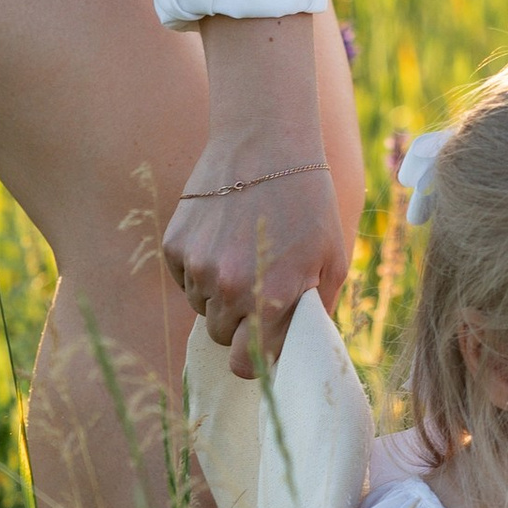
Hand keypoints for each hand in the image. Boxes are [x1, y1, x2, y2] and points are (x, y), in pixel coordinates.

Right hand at [165, 148, 346, 373]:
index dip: (256, 357)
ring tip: (244, 253)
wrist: (266, 143)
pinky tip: (222, 238)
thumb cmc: (309, 203)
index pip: (246, 363)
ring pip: (201, 306)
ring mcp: (197, 266)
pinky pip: (184, 279)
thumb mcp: (332, 260)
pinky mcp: (175, 245)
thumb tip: (300, 347)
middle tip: (260, 287)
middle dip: (239, 322)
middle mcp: (228, 288)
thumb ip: (316, 311)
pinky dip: (198, 269)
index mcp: (271, 298)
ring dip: (219, 293)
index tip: (265, 342)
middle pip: (221, 336)